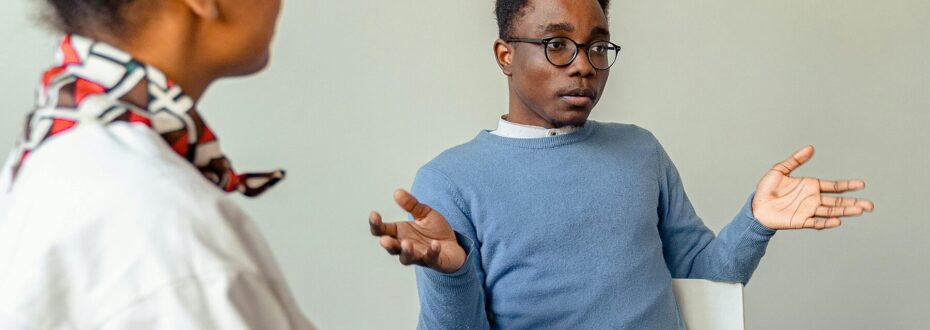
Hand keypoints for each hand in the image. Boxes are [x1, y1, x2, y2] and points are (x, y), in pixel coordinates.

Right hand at [369, 189, 466, 272]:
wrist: (454, 245)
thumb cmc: (435, 231)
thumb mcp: (424, 213)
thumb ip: (411, 204)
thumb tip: (397, 192)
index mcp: (400, 233)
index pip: (382, 231)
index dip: (376, 224)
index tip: (374, 214)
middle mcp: (406, 246)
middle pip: (391, 248)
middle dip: (388, 244)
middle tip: (384, 239)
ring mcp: (419, 256)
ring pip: (407, 258)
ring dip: (406, 252)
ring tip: (406, 243)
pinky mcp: (435, 262)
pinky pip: (431, 258)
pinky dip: (432, 252)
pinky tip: (435, 244)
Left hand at [752, 145, 874, 229]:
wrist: (756, 206)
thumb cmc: (767, 189)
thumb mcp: (779, 170)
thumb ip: (795, 160)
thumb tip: (810, 148)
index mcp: (811, 187)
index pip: (834, 187)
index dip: (848, 185)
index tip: (862, 184)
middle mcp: (813, 199)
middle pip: (838, 202)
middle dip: (854, 203)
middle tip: (870, 205)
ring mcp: (808, 211)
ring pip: (831, 212)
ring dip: (845, 212)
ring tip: (860, 211)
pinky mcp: (800, 221)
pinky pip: (816, 222)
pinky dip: (827, 222)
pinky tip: (837, 221)